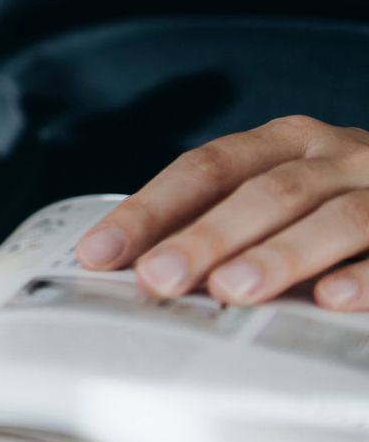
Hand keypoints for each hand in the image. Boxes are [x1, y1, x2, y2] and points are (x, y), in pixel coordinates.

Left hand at [76, 115, 368, 310]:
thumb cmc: (335, 202)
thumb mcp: (278, 193)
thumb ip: (216, 220)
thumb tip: (131, 269)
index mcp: (285, 142)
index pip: (206, 168)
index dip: (150, 209)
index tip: (99, 252)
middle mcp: (336, 156)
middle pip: (267, 192)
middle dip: (207, 236)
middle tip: (160, 277)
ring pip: (334, 217)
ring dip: (279, 255)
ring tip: (230, 290)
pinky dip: (366, 276)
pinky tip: (331, 299)